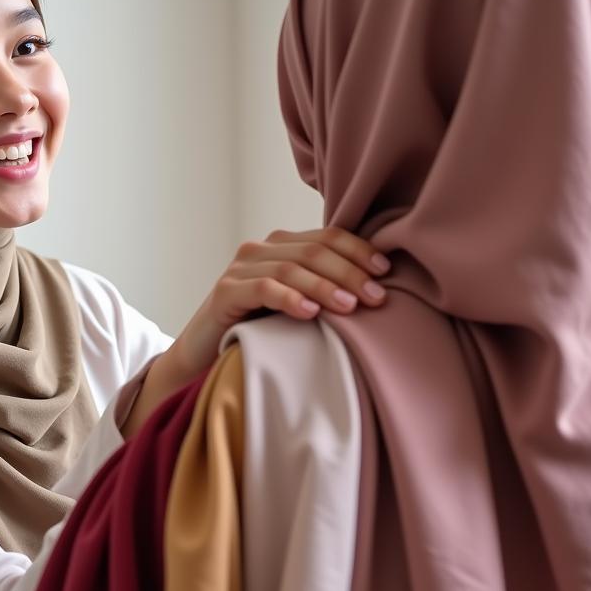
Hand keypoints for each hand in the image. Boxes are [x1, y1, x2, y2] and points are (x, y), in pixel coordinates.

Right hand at [122, 228, 388, 437]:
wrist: (204, 353)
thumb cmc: (257, 330)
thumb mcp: (296, 305)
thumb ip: (323, 289)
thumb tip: (377, 289)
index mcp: (281, 246)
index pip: (327, 237)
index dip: (358, 251)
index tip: (386, 272)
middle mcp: (259, 250)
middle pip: (313, 251)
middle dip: (349, 272)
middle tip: (375, 297)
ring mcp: (239, 269)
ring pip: (291, 268)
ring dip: (324, 286)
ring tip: (350, 306)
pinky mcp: (225, 292)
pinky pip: (262, 288)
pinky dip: (289, 297)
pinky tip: (310, 312)